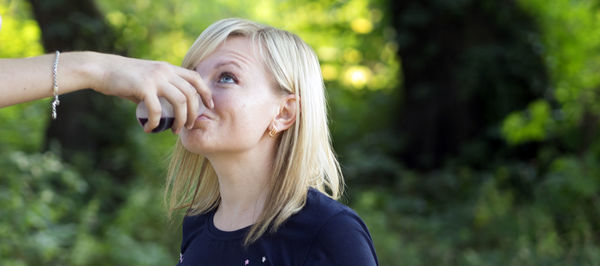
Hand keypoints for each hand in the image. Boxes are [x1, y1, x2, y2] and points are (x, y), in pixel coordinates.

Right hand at [91, 53, 212, 133]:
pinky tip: (150, 129)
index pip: (196, 77)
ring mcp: (156, 78)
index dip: (205, 92)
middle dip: (193, 113)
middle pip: (191, 93)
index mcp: (168, 68)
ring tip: (174, 131)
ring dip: (180, 120)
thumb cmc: (123, 78)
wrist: (101, 69)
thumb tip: (169, 110)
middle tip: (188, 126)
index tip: (209, 106)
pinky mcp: (144, 87)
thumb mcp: (147, 80)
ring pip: (180, 102)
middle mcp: (165, 71)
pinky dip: (155, 123)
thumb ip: (160, 90)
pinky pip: (157, 110)